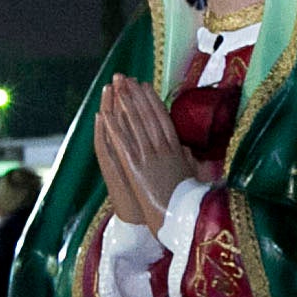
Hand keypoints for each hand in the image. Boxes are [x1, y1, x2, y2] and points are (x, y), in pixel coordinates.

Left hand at [96, 76, 212, 234]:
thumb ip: (187, 160)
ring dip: (123, 103)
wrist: (183, 218)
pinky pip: (122, 143)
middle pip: (146, 116)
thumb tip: (185, 149)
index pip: (162, 118)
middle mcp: (162, 148)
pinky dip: (113, 127)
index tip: (144, 86)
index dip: (152, 101)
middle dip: (133, 95)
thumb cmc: (190, 203)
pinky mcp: (135, 168)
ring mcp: (148, 157)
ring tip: (115, 86)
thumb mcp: (192, 176)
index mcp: (176, 150)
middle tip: (124, 77)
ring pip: (134, 124)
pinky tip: (104, 114)